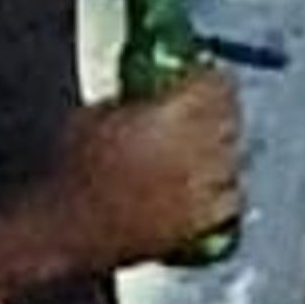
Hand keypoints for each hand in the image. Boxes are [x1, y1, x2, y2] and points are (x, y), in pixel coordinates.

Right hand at [84, 68, 242, 269]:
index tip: (207, 76)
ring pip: (234, 158)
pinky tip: (209, 184)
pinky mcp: (199, 223)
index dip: (213, 78)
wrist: (69, 228)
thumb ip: (135, 100)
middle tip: (209, 105)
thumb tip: (153, 94)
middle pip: (230, 120)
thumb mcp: (96, 114)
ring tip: (210, 144)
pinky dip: (225, 188)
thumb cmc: (73, 171)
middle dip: (221, 109)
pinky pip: (230, 199)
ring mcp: (200, 189)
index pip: (215, 86)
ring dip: (225, 148)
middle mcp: (195, 151)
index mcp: (169, 116)